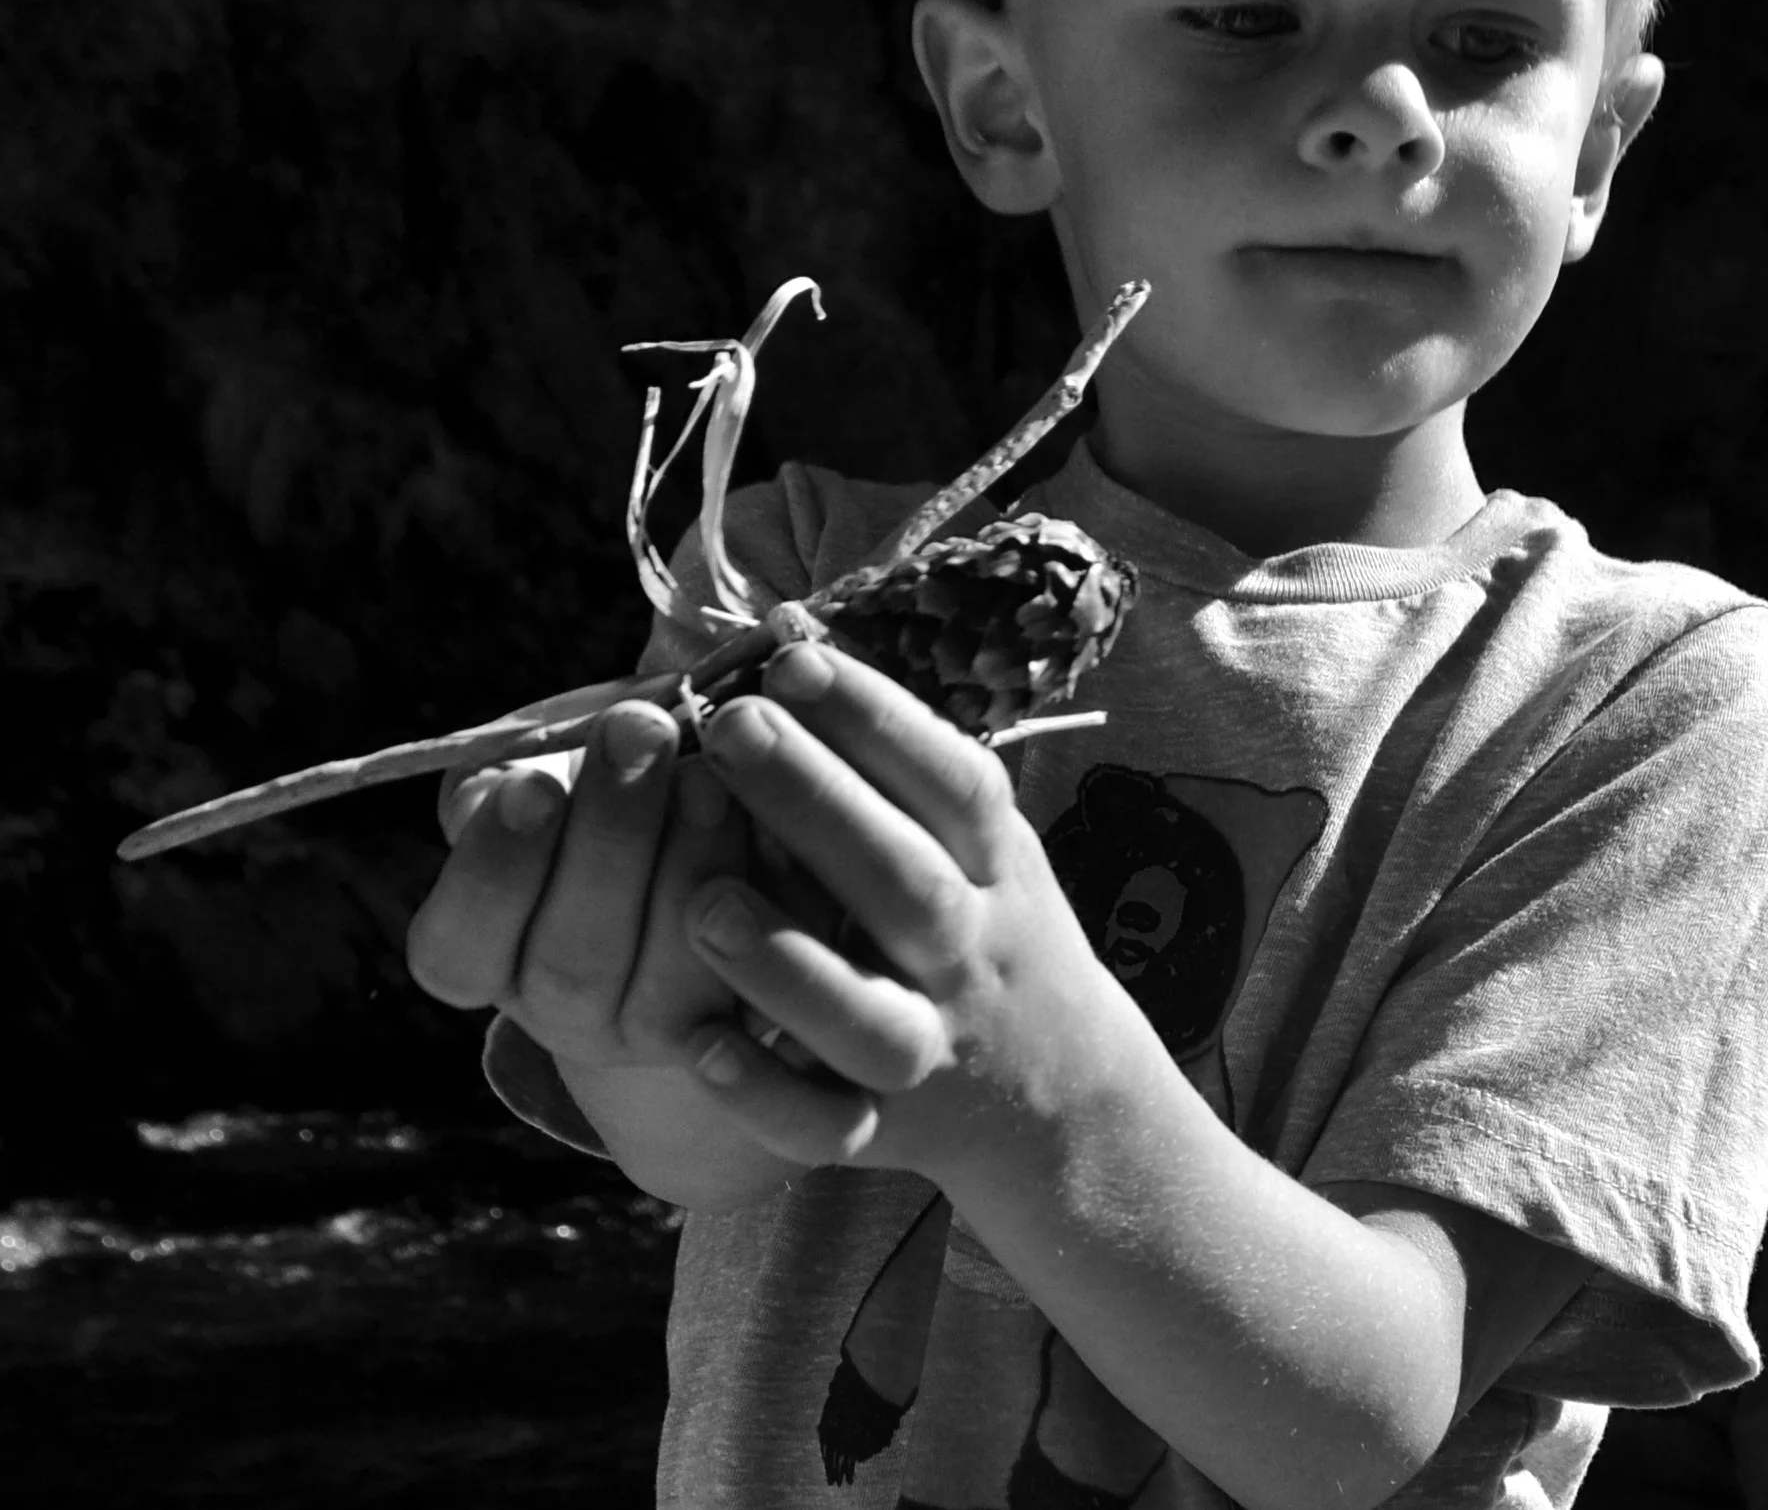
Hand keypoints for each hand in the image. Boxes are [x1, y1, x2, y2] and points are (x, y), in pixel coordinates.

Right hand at [403, 699, 750, 1072]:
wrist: (722, 819)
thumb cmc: (618, 773)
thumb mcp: (560, 753)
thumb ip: (527, 758)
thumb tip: (497, 788)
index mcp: (492, 951)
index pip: (457, 948)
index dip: (491, 873)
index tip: (530, 782)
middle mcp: (567, 1012)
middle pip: (570, 965)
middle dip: (608, 839)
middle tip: (640, 730)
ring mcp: (659, 1034)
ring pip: (667, 990)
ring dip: (689, 867)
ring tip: (710, 772)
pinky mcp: (751, 1025)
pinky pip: (760, 987)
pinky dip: (769, 902)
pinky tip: (776, 823)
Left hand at [680, 642, 1128, 1187]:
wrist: (1067, 1103)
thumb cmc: (986, 926)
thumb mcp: (977, 840)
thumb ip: (894, 759)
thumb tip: (785, 638)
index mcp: (996, 866)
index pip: (951, 782)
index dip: (876, 718)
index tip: (792, 656)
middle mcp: (971, 954)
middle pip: (904, 882)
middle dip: (819, 804)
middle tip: (729, 725)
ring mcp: (932, 1048)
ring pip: (868, 1016)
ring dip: (785, 961)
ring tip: (700, 898)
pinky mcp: (885, 1130)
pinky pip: (828, 1128)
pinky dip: (767, 1095)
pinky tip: (701, 1048)